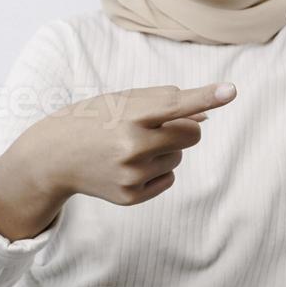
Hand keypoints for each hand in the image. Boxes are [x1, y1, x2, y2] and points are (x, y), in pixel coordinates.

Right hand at [18, 82, 235, 207]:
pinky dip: (158, 170)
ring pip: (179, 157)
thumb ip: (164, 103)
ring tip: (131, 146)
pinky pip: (169, 179)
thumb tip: (206, 115)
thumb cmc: (95, 119)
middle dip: (187, 127)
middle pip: (192, 134)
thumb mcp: (122, 101)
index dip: (205, 97)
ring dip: (166, 149)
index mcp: (128, 115)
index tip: (231, 91)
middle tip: (158, 126)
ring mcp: (131, 175)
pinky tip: (130, 165)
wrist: (54, 156)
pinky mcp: (131, 196)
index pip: (176, 105)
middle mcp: (131, 146)